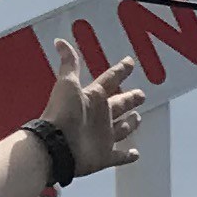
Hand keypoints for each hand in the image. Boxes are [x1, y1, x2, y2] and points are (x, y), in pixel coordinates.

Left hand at [46, 50, 146, 179]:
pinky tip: (136, 154)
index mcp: (93, 97)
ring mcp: (103, 136)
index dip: (120, 71)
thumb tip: (59, 40)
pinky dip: (128, 156)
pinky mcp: (104, 155)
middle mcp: (100, 116)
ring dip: (130, 124)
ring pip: (121, 128)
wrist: (55, 145)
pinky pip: (120, 156)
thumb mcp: (68, 84)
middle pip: (119, 104)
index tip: (129, 62)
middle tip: (141, 95)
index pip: (110, 80)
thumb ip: (70, 63)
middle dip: (130, 99)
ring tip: (137, 118)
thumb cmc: (62, 112)